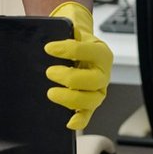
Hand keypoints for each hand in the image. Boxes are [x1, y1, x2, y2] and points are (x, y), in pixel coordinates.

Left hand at [44, 1, 112, 130]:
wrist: (79, 46)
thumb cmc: (76, 41)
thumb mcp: (74, 31)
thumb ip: (66, 32)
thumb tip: (50, 40)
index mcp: (101, 53)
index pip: (88, 51)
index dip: (67, 49)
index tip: (49, 48)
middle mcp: (103, 73)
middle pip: (93, 80)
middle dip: (69, 77)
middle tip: (49, 72)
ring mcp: (98, 90)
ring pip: (91, 99)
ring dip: (71, 98)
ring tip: (51, 93)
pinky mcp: (90, 103)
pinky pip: (88, 114)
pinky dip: (80, 120)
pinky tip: (69, 122)